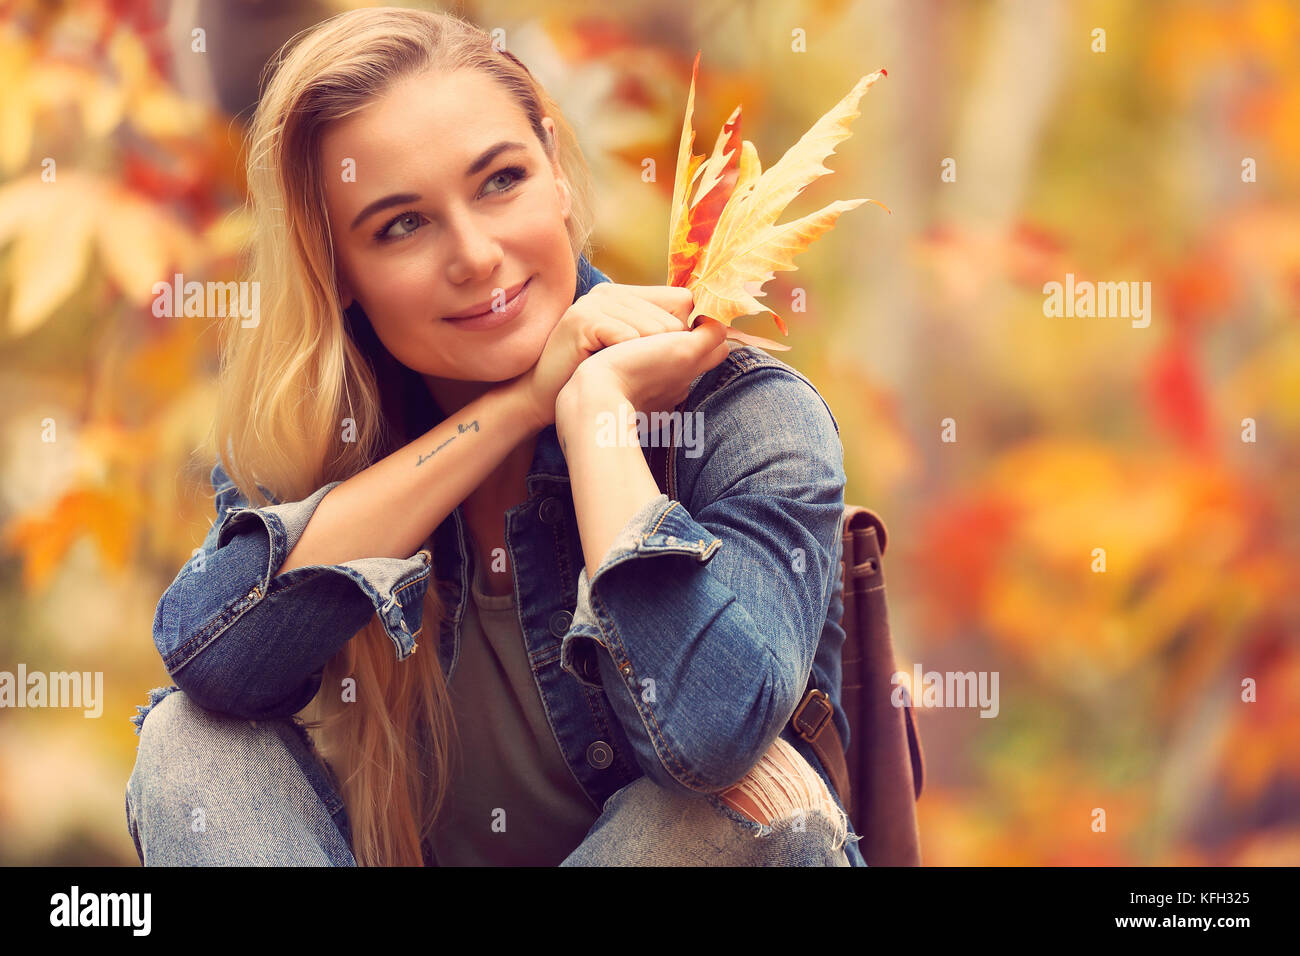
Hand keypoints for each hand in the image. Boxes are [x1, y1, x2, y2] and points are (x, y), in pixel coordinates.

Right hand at [517, 282, 695, 428]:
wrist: (556, 400)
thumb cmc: (601, 380)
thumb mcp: (639, 351)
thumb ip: (672, 335)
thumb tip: (717, 331)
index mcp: (627, 297)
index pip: (681, 301)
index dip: (682, 332)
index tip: (666, 356)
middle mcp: (611, 293)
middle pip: (672, 315)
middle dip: (664, 348)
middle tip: (634, 367)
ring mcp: (594, 302)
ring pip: (653, 328)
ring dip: (643, 356)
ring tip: (620, 369)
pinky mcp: (582, 319)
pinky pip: (626, 335)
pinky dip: (624, 355)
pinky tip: (609, 364)